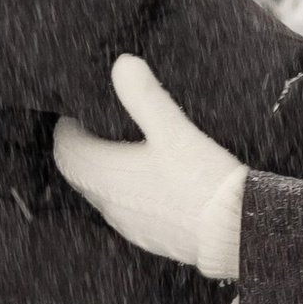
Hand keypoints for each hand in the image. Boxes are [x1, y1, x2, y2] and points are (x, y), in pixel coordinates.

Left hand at [53, 54, 247, 278]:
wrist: (236, 233)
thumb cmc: (204, 185)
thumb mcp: (175, 131)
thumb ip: (145, 97)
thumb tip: (122, 65)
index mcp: (107, 177)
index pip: (66, 153)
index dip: (66, 132)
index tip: (74, 117)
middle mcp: (111, 205)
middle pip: (81, 175)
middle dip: (83, 151)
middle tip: (93, 129)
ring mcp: (130, 226)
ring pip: (103, 195)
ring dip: (104, 174)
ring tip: (123, 152)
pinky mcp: (151, 237)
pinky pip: (127, 212)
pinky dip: (128, 194)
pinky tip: (152, 184)